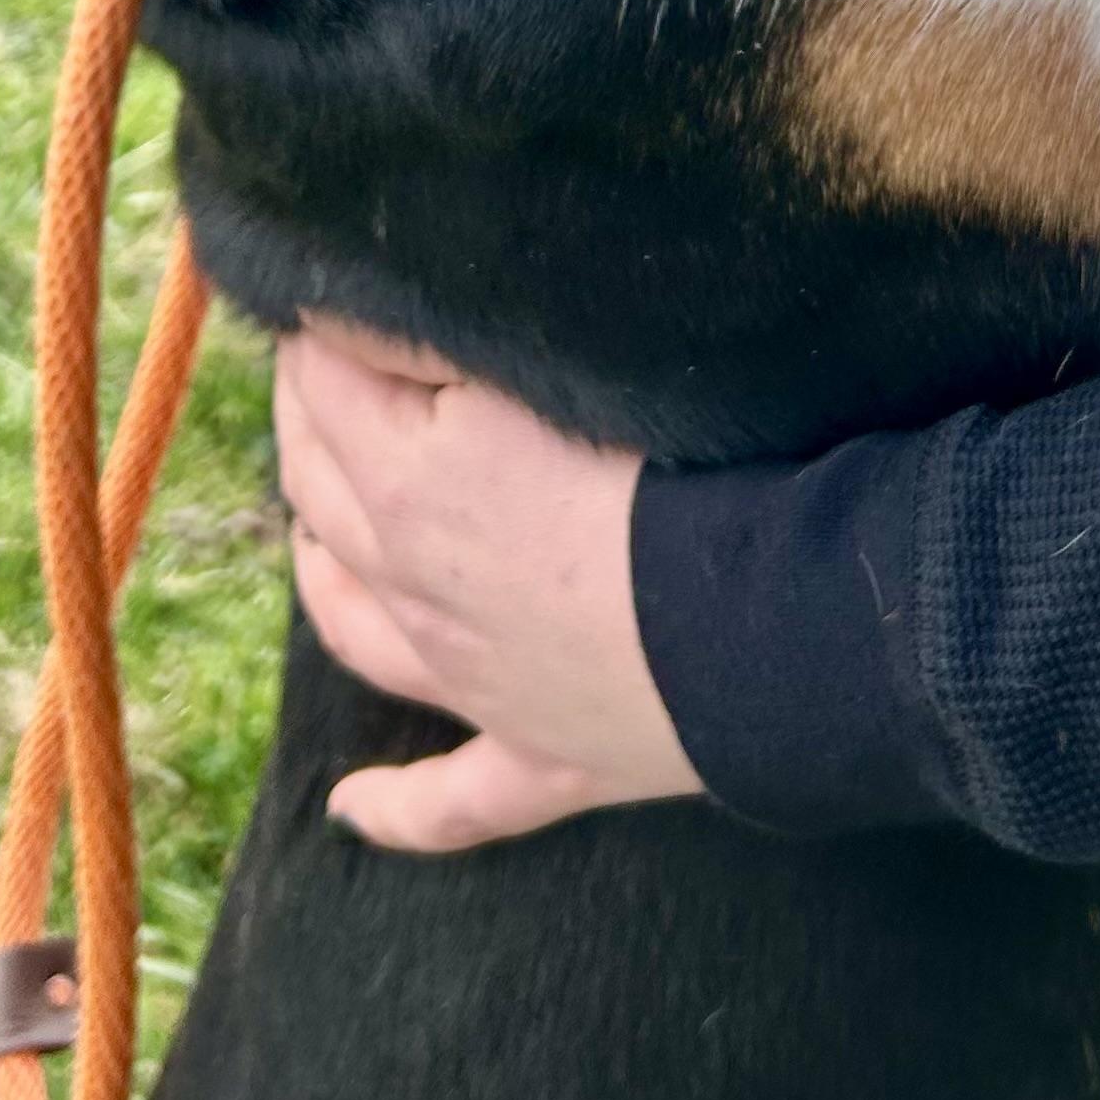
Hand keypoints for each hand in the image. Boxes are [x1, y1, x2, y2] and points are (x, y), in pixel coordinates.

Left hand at [273, 317, 703, 852]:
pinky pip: (448, 802)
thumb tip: (356, 307)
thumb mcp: (552, 362)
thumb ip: (445, 333)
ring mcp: (474, 686)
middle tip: (320, 366)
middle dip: (309, 420)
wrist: (789, 618)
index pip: (324, 382)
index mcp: (408, 478)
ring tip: (312, 525)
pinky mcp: (541, 761)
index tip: (327, 287)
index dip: (318, 326)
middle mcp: (415, 585)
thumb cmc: (689, 462)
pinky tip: (348, 812)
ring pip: (354, 624)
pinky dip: (392, 810)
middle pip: (320, 491)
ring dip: (320, 565)